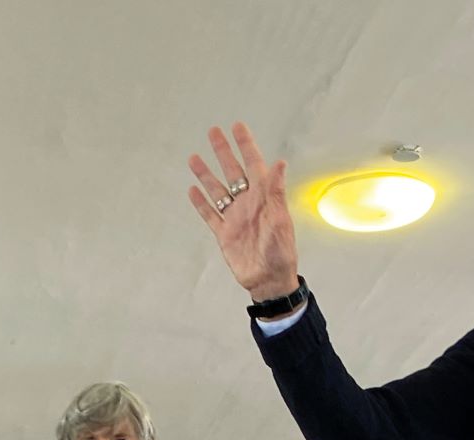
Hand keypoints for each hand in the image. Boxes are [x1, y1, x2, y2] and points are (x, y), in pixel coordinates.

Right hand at [185, 123, 299, 301]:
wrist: (268, 280)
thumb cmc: (280, 252)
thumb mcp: (280, 220)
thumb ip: (276, 192)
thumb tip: (279, 163)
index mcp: (263, 198)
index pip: (253, 164)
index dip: (245, 145)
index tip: (237, 126)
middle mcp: (247, 204)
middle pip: (232, 172)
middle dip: (223, 152)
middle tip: (213, 132)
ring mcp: (234, 218)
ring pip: (217, 190)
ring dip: (206, 174)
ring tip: (194, 158)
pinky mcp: (224, 234)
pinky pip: (210, 215)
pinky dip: (201, 203)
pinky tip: (192, 191)